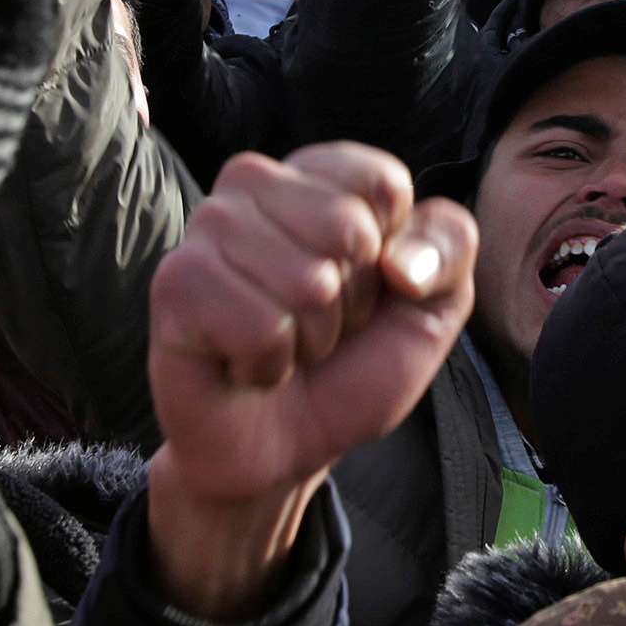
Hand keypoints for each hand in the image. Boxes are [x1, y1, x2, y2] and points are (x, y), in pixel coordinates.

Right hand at [145, 143, 476, 620]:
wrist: (285, 450)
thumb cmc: (350, 368)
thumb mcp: (432, 307)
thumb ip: (450, 248)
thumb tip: (399, 259)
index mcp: (315, 175)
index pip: (382, 182)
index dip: (392, 258)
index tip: (363, 291)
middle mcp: (253, 185)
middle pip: (347, 229)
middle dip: (350, 302)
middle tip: (317, 328)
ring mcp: (207, 228)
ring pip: (306, 281)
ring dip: (309, 338)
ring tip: (282, 347)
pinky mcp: (175, 284)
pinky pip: (259, 326)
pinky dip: (269, 365)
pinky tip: (247, 367)